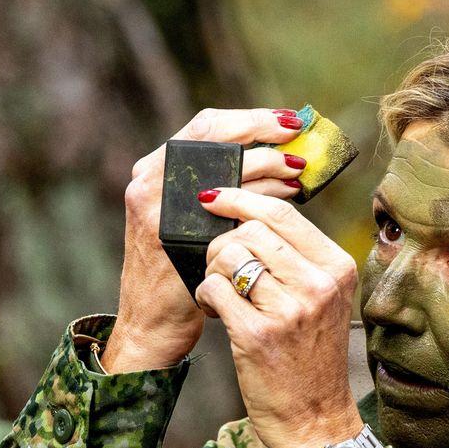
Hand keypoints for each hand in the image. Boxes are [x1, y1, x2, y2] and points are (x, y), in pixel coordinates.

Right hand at [104, 108, 309, 373]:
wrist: (153, 327)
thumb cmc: (183, 277)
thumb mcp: (199, 226)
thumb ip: (226, 195)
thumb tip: (284, 168)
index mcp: (156, 172)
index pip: (205, 128)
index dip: (248, 120)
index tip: (288, 120)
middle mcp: (150, 181)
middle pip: (209, 136)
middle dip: (259, 131)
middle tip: (298, 135)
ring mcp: (156, 206)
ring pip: (217, 167)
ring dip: (264, 164)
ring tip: (297, 169)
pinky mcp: (167, 234)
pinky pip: (220, 207)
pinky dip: (255, 199)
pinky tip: (284, 203)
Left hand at [194, 187, 361, 447]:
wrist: (314, 419)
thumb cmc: (312, 359)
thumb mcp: (324, 301)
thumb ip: (299, 258)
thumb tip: (250, 210)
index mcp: (337, 269)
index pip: (282, 214)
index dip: (241, 199)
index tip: (215, 199)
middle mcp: (318, 286)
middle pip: (250, 230)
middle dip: (223, 244)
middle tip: (222, 270)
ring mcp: (290, 310)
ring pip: (228, 256)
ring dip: (213, 271)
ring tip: (222, 295)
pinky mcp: (258, 335)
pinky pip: (214, 288)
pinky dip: (205, 296)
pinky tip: (216, 312)